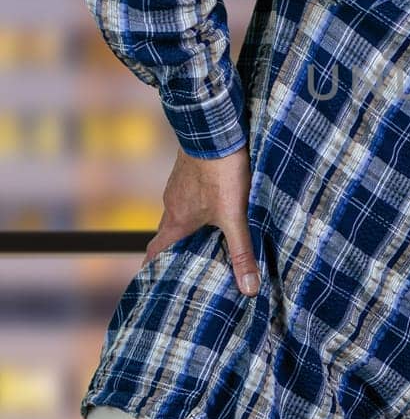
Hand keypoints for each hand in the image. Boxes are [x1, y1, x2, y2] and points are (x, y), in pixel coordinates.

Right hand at [140, 143, 260, 296]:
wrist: (214, 130)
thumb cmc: (221, 172)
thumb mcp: (235, 216)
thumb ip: (242, 252)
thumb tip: (249, 288)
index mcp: (177, 221)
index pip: (155, 251)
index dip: (153, 267)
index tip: (152, 280)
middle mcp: (172, 204)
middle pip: (168, 233)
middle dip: (175, 249)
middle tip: (187, 262)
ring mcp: (178, 185)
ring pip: (178, 211)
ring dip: (187, 224)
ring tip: (205, 236)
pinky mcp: (188, 170)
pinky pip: (187, 193)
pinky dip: (195, 204)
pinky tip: (212, 202)